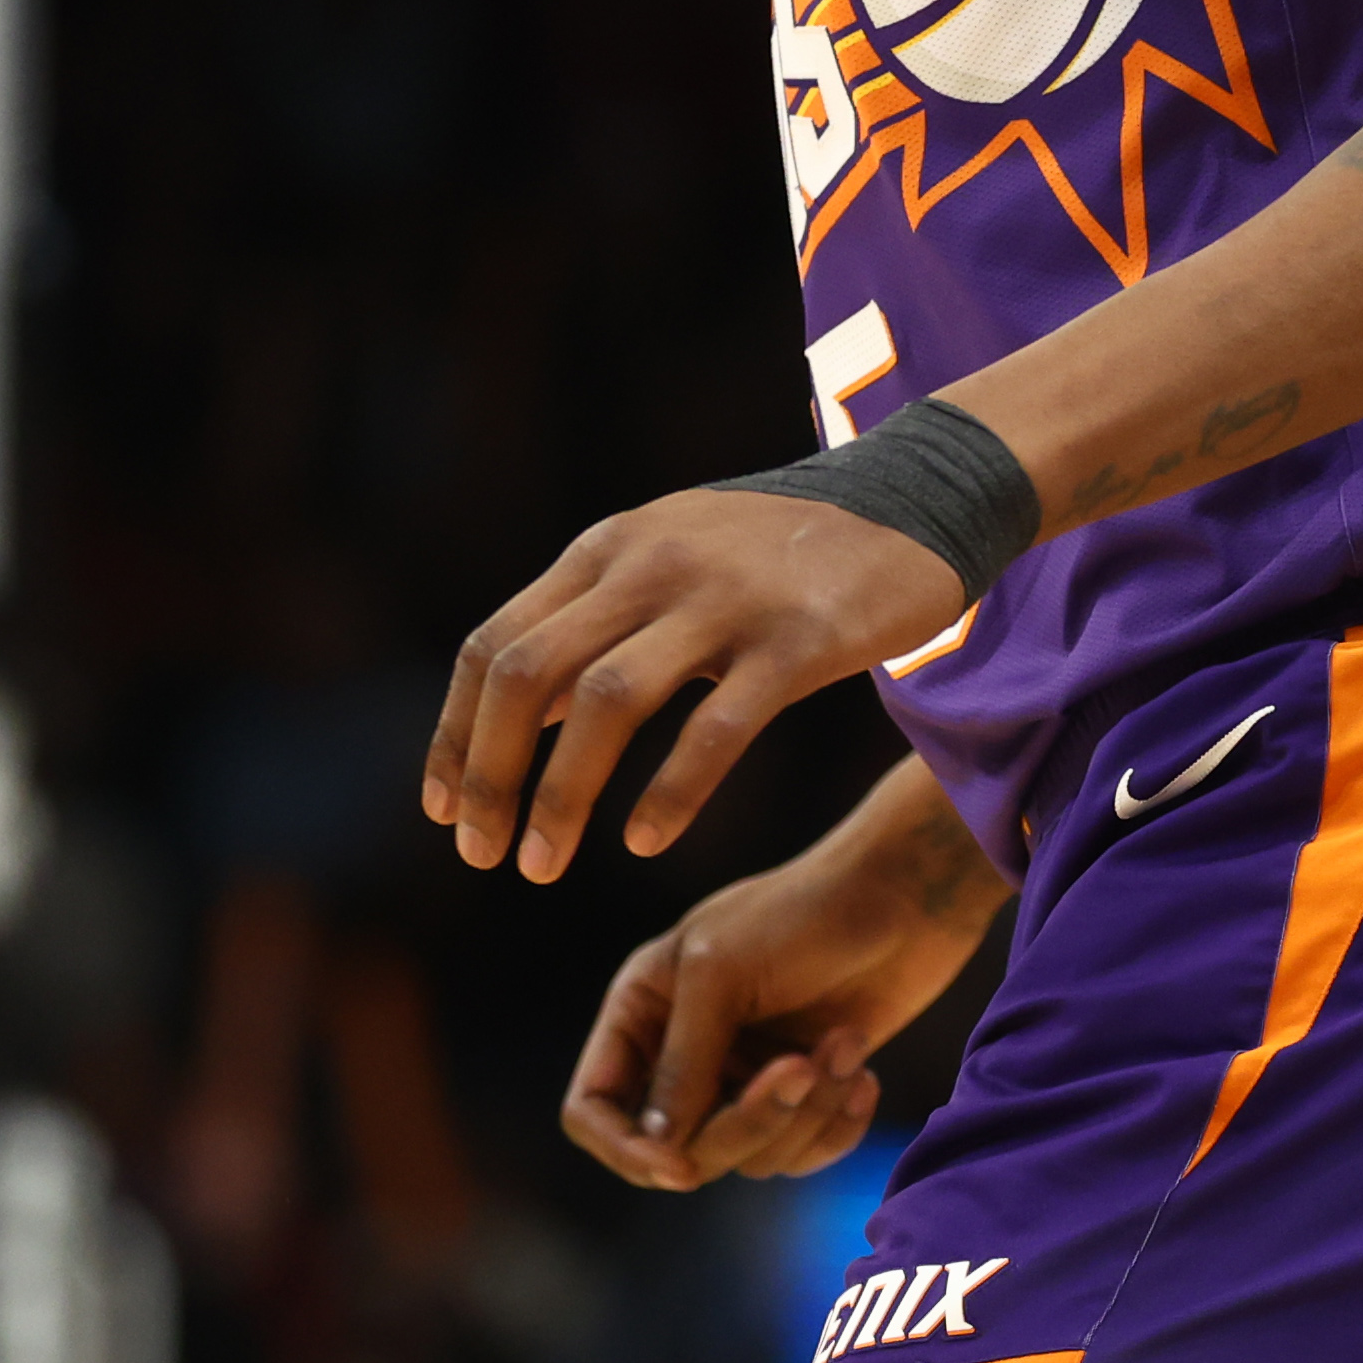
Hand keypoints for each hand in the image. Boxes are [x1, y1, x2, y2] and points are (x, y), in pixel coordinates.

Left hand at [429, 488, 967, 880]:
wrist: (918, 497)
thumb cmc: (782, 550)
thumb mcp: (670, 558)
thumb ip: (597, 623)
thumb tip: (529, 712)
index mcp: (608, 548)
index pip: (495, 644)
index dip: (456, 734)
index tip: (444, 811)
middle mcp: (650, 565)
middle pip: (529, 673)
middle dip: (490, 773)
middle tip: (483, 854)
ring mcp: (723, 600)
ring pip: (606, 704)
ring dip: (559, 795)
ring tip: (541, 865)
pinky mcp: (798, 640)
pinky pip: (715, 727)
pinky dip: (669, 791)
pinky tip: (644, 841)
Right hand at [562, 768, 1009, 1189]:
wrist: (906, 896)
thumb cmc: (804, 913)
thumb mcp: (722, 971)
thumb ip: (685, 1063)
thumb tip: (662, 1153)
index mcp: (642, 1010)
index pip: (593, 1108)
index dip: (625, 1149)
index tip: (683, 1169)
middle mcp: (684, 1051)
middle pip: (681, 1149)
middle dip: (750, 1121)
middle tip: (803, 1069)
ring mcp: (745, 1077)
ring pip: (751, 1159)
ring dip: (808, 1112)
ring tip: (846, 1044)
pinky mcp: (804, 1094)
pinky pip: (802, 1156)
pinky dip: (837, 1126)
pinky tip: (863, 1073)